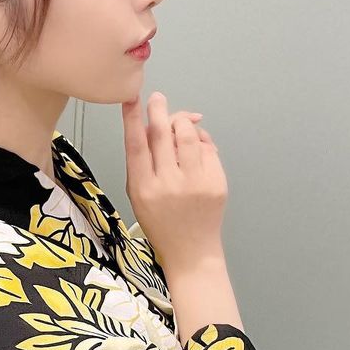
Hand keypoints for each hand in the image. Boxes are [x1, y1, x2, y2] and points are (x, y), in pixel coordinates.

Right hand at [120, 92, 227, 272]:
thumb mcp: (138, 196)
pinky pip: (208, 148)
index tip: (132, 98)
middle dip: (160, 110)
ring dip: (182, 122)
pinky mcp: (217, 183)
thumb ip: (141, 164)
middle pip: (163, 134)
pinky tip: (197, 147)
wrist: (191, 251)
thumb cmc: (161, 222)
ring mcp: (196, 183)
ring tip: (179, 122)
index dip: (133, 118)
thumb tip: (153, 126)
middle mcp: (169, 184)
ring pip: (189, 135)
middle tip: (157, 99)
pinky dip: (201, 141)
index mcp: (144, 188)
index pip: (137, 145)